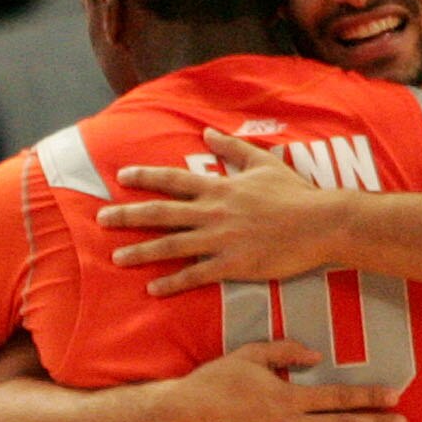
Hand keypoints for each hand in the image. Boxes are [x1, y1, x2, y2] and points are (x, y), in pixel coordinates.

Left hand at [101, 130, 344, 293]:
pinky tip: (153, 289)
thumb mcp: (263, 163)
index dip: (145, 178)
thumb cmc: (295, 194)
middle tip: (102, 219)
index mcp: (220, 187)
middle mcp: (213, 212)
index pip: (173, 180)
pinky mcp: (232, 265)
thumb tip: (208, 133)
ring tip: (117, 258)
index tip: (122, 177)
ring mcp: (220, 240)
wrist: (320, 223)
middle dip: (128, 216)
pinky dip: (172, 282)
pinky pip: (195, 275)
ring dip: (141, 252)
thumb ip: (233, 149)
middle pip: (161, 213)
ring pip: (171, 245)